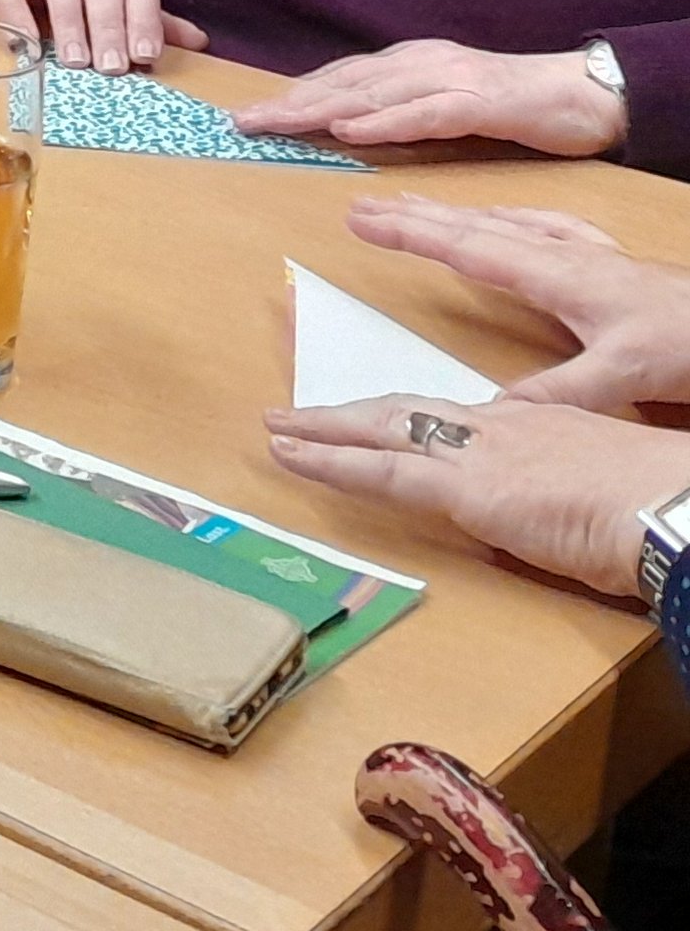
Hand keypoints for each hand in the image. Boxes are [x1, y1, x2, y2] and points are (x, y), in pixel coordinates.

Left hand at [235, 40, 624, 157]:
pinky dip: (385, 121)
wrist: (582, 93)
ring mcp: (450, 79)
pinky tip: (351, 130)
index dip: (292, 94)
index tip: (250, 114)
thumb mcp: (441, 102)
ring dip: (320, 109)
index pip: (339, 78)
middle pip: (344, 84)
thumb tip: (345, 124)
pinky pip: (426, 113)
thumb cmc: (510, 103)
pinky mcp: (481, 103)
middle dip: (290, 102)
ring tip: (278, 123)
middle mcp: (421, 64)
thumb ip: (398, 108)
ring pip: (374, 94)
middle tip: (243, 121)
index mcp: (408, 63)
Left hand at [264, 392, 689, 597]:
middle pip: (408, 412)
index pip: (459, 418)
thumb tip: (556, 518)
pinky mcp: (465, 487)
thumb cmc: (657, 505)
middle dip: (352, 414)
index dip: (415, 419)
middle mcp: (498, 427)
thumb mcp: (604, 488)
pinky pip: (381, 472)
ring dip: (325, 431)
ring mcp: (477, 452)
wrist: (671, 502)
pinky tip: (292, 456)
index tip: (386, 420)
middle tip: (301, 413)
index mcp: (537, 425)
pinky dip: (329, 463)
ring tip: (279, 429)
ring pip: (381, 431)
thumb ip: (565, 495)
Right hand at [340, 195, 689, 409]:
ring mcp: (591, 255)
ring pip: (509, 222)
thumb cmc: (686, 344)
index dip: (413, 233)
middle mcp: (567, 256)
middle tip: (365, 203)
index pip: (470, 247)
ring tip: (417, 204)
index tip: (362, 218)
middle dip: (419, 215)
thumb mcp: (622, 376)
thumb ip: (555, 392)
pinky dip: (513, 218)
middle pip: (479, 226)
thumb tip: (491, 410)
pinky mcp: (612, 263)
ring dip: (458, 213)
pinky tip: (511, 218)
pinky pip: (547, 227)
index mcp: (559, 277)